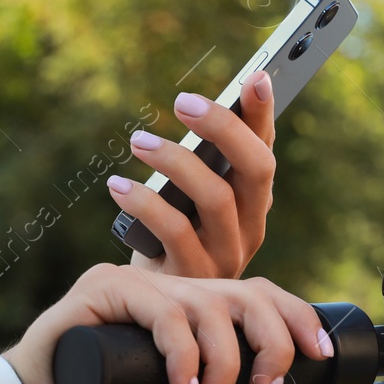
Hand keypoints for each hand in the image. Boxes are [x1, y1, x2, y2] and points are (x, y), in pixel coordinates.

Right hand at [3, 264, 331, 383]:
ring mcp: (136, 282)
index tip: (322, 355)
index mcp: (189, 308)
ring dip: (227, 358)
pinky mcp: (102, 288)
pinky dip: (183, 354)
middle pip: (245, 292)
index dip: (296, 318)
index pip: (256, 296)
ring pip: (209, 304)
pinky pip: (163, 312)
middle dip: (273, 339)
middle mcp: (168, 286)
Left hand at [108, 72, 274, 278]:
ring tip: (139, 141)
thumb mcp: (190, 202)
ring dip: (175, 162)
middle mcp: (251, 226)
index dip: (264, 114)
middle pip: (255, 169)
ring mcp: (227, 254)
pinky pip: (174, 232)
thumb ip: (202, 164)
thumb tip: (193, 108)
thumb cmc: (170, 241)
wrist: (156, 309)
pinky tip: (118, 185)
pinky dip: (144, 203)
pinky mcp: (195, 277)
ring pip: (216, 197)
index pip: (266, 148)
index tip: (257, 74)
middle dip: (224, 128)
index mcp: (253, 201)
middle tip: (183, 102)